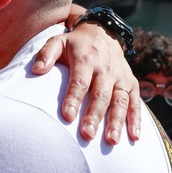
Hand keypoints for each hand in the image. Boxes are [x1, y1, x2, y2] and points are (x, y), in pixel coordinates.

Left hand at [33, 23, 139, 144]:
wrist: (103, 32)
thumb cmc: (76, 44)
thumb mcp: (58, 41)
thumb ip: (46, 54)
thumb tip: (36, 70)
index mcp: (86, 60)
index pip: (79, 81)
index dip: (73, 98)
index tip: (67, 116)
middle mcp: (106, 69)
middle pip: (101, 95)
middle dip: (94, 115)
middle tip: (87, 134)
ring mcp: (121, 77)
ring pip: (120, 101)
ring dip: (117, 121)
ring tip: (111, 140)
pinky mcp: (131, 83)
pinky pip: (136, 102)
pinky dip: (136, 119)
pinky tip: (134, 136)